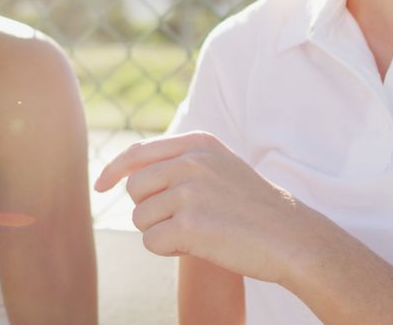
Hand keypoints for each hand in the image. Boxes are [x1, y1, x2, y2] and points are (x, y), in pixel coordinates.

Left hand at [94, 132, 319, 284]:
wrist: (292, 237)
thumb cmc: (254, 207)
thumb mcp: (219, 166)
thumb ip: (180, 161)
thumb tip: (128, 171)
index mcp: (197, 143)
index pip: (137, 152)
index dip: (114, 170)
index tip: (101, 186)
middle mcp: (190, 161)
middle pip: (135, 188)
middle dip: (148, 210)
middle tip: (180, 222)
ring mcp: (188, 192)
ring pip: (140, 217)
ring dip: (160, 231)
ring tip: (196, 233)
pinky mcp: (189, 225)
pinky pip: (151, 242)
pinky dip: (167, 250)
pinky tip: (196, 246)